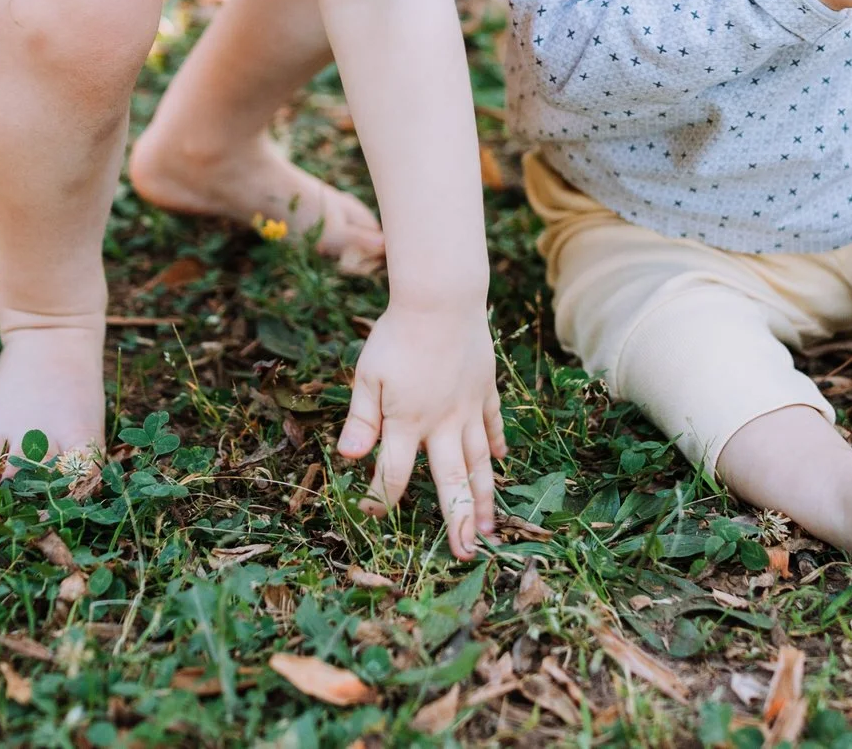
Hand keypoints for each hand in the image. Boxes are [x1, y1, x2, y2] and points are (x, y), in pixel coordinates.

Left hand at [338, 302, 505, 559]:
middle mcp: (442, 424)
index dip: (380, 499)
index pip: (394, 474)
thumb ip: (362, 418)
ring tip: (490, 529)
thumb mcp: (368, 375)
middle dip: (456, 520)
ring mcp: (468, 409)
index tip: (371, 514)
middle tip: (465, 552)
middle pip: (450, 481)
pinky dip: (496, 446)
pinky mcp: (485, 391)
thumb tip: (349, 457)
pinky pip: (493, 425)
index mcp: (408, 422)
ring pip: (479, 463)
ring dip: (484, 498)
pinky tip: (501, 464)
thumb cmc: (397, 335)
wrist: (441, 299)